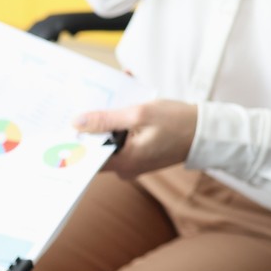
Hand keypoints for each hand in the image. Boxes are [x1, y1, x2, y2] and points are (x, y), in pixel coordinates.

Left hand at [74, 100, 198, 178]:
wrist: (207, 132)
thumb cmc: (178, 122)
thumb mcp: (139, 114)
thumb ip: (105, 119)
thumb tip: (76, 122)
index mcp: (124, 162)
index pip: (87, 157)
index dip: (74, 140)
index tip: (63, 126)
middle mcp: (125, 168)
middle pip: (97, 148)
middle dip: (90, 128)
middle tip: (81, 107)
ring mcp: (132, 164)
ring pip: (109, 143)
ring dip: (107, 123)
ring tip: (104, 101)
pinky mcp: (139, 156)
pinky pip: (121, 141)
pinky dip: (119, 125)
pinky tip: (121, 106)